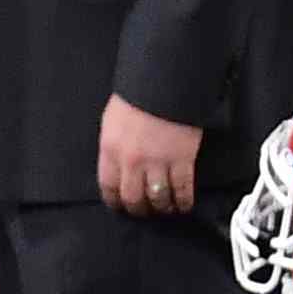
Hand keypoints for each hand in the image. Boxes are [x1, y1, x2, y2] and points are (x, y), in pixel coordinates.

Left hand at [97, 95, 201, 217]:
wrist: (166, 82)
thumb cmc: (139, 95)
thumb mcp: (113, 120)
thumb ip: (113, 146)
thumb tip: (117, 164)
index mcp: (111, 150)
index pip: (109, 187)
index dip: (115, 201)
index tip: (120, 205)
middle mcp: (132, 161)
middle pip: (133, 198)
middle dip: (139, 209)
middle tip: (144, 211)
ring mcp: (158, 163)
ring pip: (158, 199)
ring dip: (162, 208)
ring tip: (165, 208)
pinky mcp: (182, 160)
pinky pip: (181, 190)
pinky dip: (183, 201)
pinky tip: (183, 204)